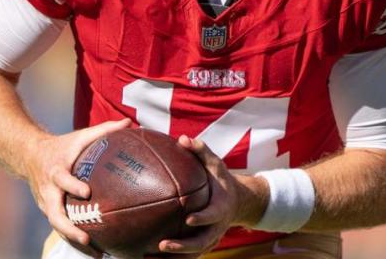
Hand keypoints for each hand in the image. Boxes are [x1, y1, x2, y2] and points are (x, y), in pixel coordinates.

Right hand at [22, 119, 132, 256]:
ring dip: (75, 241)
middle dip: (69, 228)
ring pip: (58, 227)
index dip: (72, 186)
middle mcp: (49, 191)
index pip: (62, 180)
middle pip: (54, 214)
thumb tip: (129, 123)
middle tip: (87, 238)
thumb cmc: (62, 146)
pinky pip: (61, 229)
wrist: (30, 156)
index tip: (87, 192)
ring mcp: (47, 204)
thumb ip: (104, 130)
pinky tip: (97, 251)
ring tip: (99, 253)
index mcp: (55, 171)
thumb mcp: (80, 136)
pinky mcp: (49, 212)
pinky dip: (76, 240)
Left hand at [155, 136, 266, 256]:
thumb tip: (182, 138)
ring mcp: (210, 239)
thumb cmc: (220, 179)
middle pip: (201, 243)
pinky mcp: (201, 246)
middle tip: (162, 245)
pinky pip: (187, 257)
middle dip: (183, 248)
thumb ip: (201, 151)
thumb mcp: (216, 163)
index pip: (213, 215)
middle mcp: (216, 228)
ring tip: (148, 258)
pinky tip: (148, 258)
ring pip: (193, 254)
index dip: (202, 219)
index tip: (188, 220)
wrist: (237, 202)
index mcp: (221, 208)